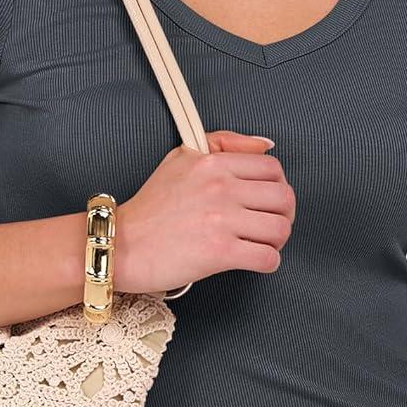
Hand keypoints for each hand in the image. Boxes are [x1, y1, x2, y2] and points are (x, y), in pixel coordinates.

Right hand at [113, 129, 294, 294]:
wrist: (122, 244)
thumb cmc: (151, 206)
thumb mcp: (182, 158)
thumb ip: (224, 143)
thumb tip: (265, 144)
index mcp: (214, 163)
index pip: (272, 169)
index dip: (279, 186)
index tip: (268, 200)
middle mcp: (221, 188)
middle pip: (284, 198)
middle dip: (284, 215)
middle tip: (270, 225)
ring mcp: (221, 220)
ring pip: (280, 229)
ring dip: (278, 240)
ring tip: (263, 244)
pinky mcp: (219, 252)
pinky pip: (268, 257)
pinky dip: (269, 262)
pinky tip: (255, 260)